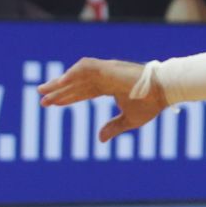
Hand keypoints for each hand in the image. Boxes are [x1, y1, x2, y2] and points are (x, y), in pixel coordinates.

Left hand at [37, 57, 163, 143]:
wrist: (164, 91)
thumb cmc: (151, 104)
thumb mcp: (130, 120)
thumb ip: (113, 127)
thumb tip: (99, 139)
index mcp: (110, 86)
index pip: (83, 91)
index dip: (68, 97)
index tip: (52, 103)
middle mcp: (105, 77)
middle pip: (76, 83)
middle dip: (58, 90)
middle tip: (40, 97)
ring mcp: (105, 70)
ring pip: (76, 75)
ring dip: (59, 82)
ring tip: (43, 90)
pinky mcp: (107, 67)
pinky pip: (84, 68)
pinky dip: (71, 74)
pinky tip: (59, 82)